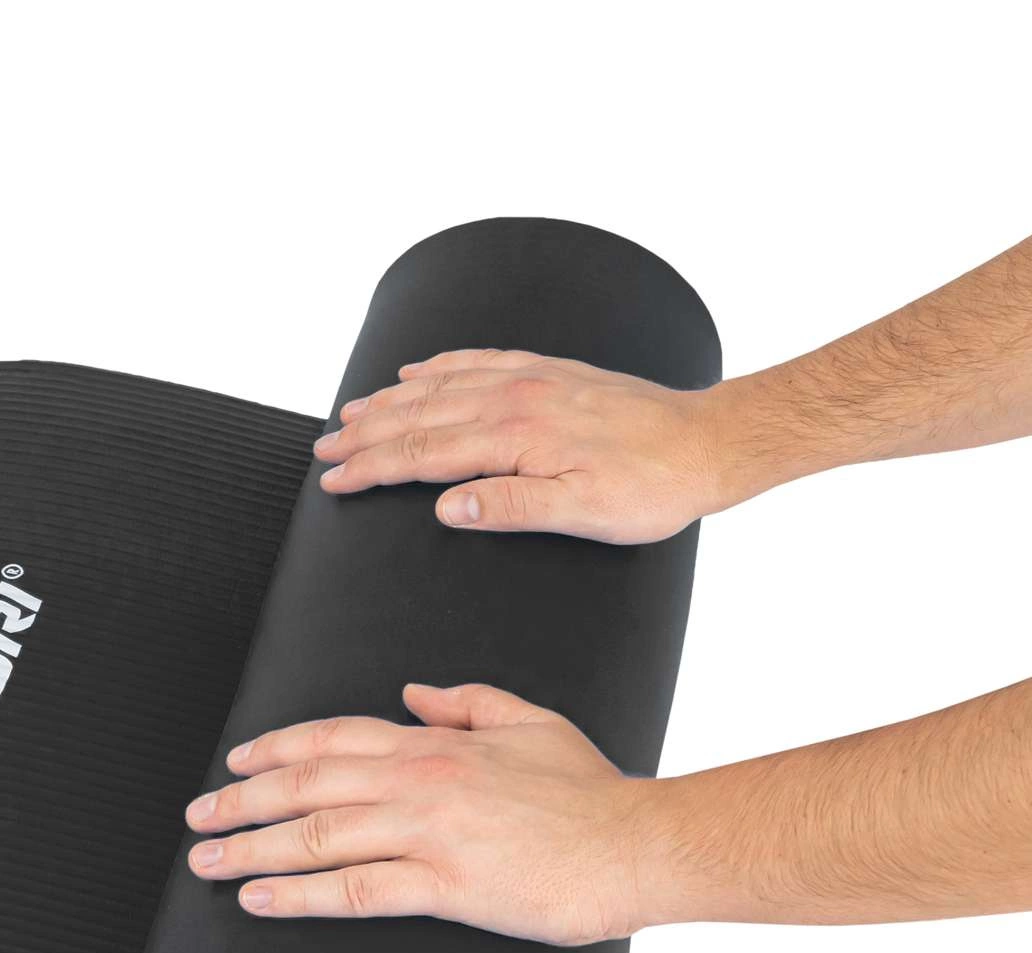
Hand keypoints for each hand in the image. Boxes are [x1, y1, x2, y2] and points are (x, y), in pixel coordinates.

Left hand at [184, 682, 653, 945]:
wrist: (638, 844)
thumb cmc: (591, 793)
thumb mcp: (530, 722)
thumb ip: (468, 702)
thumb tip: (414, 693)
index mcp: (436, 742)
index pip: (333, 738)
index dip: (275, 750)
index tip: (234, 766)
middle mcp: (420, 779)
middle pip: (307, 784)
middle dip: (242, 802)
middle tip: (199, 819)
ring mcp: (429, 830)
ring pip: (317, 834)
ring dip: (252, 849)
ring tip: (208, 863)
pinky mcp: (445, 884)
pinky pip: (355, 889)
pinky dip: (298, 894)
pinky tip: (260, 900)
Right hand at [312, 348, 724, 543]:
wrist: (707, 443)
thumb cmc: (650, 488)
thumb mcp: (580, 513)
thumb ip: (508, 506)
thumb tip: (445, 508)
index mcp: (516, 436)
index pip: (423, 455)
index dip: (371, 470)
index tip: (334, 482)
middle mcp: (516, 398)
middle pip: (419, 416)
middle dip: (365, 435)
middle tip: (323, 452)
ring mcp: (531, 379)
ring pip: (441, 385)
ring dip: (389, 401)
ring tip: (350, 414)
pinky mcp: (549, 372)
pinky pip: (478, 360)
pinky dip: (439, 366)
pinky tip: (417, 372)